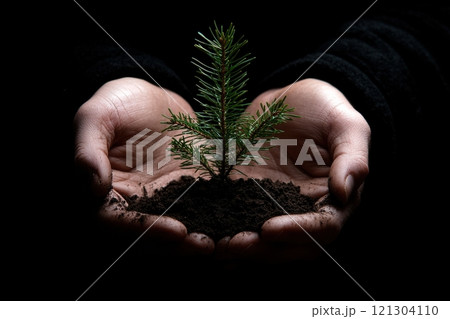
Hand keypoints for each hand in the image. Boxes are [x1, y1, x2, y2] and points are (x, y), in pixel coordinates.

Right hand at [73, 77, 213, 254]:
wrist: (154, 96)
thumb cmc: (119, 102)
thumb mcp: (98, 115)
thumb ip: (88, 148)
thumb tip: (93, 187)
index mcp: (108, 191)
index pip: (118, 221)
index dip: (145, 230)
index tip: (176, 231)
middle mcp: (136, 202)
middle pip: (151, 235)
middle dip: (178, 245)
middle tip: (206, 246)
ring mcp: (165, 198)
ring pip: (179, 227)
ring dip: (198, 238)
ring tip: (225, 241)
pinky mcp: (189, 190)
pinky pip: (202, 209)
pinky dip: (216, 218)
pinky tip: (237, 221)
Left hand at [216, 78, 370, 261]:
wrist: (285, 102)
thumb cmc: (322, 108)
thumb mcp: (344, 122)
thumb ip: (352, 155)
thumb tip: (345, 192)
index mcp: (333, 198)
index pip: (323, 226)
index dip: (298, 231)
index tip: (269, 229)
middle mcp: (304, 209)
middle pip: (291, 245)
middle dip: (263, 250)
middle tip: (234, 245)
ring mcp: (275, 207)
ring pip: (263, 243)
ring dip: (242, 250)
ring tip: (218, 247)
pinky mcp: (249, 199)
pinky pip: (239, 223)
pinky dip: (226, 235)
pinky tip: (208, 240)